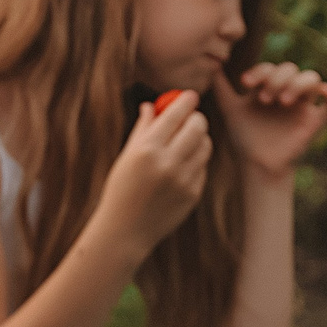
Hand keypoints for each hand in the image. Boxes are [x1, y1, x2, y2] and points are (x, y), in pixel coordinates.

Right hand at [98, 89, 211, 251]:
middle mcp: (167, 163)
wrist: (125, 231)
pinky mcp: (193, 194)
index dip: (185, 101)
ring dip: (199, 138)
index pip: (175, 114)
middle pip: (197, 126)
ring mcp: (183, 180)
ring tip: (185, 143)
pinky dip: (196, 161)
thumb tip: (152, 105)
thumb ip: (142, 129)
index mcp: (147, 150)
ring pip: (205, 145)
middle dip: (196, 118)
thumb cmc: (121, 189)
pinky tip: (181, 167)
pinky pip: (202, 167)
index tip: (189, 96)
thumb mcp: (126, 156)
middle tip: (191, 118)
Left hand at [216, 63, 326, 177]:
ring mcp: (303, 106)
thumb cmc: (244, 138)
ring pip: (312, 79)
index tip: (246, 83)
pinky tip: (324, 92)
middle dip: (277, 79)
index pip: (270, 68)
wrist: (257, 165)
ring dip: (299, 83)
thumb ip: (222, 89)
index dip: (260, 71)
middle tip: (265, 99)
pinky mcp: (316, 121)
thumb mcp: (231, 110)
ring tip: (284, 101)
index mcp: (270, 87)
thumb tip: (211, 66)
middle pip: (291, 69)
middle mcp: (288, 92)